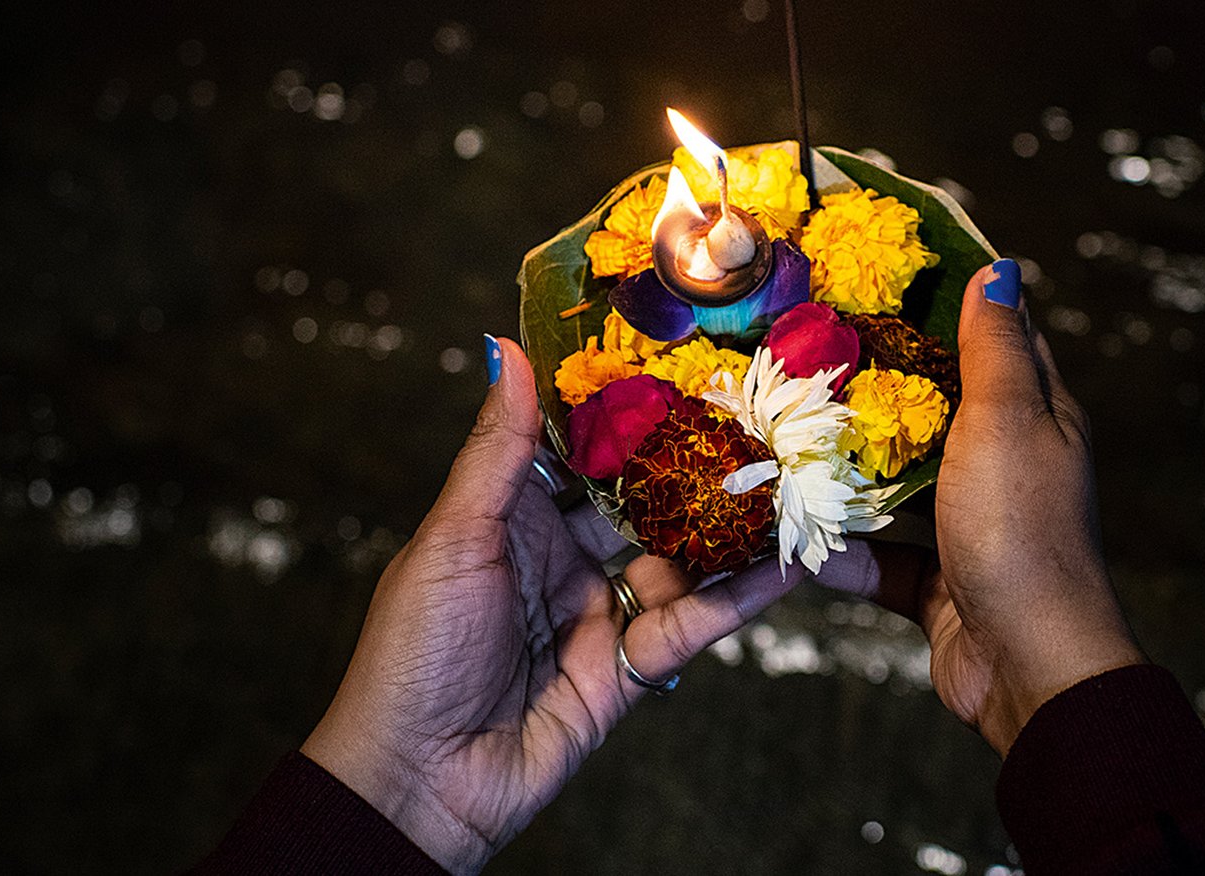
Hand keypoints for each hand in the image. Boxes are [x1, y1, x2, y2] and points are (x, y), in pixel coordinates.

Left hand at [301, 337, 799, 872]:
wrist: (419, 781)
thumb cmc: (412, 656)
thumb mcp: (454, 540)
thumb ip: (499, 450)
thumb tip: (508, 347)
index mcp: (507, 517)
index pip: (577, 448)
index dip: (624, 407)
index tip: (679, 354)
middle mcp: (558, 557)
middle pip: (641, 498)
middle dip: (694, 462)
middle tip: (760, 413)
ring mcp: (598, 612)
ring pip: (678, 557)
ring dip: (728, 526)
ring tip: (792, 480)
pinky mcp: (630, 667)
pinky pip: (695, 622)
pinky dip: (742, 595)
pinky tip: (788, 562)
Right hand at [815, 261, 1143, 753]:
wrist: (1026, 664)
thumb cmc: (1022, 529)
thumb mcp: (1007, 419)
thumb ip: (995, 348)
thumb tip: (1002, 266)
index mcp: (1038, 419)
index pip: (999, 342)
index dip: (952, 304)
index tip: (883, 273)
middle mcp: (1006, 469)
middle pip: (937, 412)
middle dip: (877, 386)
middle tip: (804, 349)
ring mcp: (970, 528)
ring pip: (899, 486)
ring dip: (847, 469)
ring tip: (778, 432)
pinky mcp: (937, 585)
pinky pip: (879, 559)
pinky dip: (840, 552)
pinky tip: (786, 534)